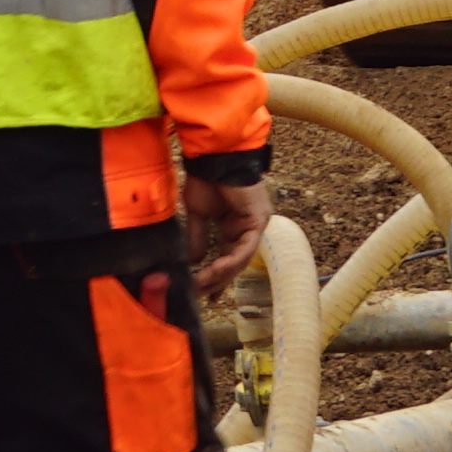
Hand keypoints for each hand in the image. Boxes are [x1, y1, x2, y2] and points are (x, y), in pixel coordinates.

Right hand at [185, 177, 273, 299]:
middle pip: (234, 262)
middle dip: (216, 280)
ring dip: (221, 274)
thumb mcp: (198, 214)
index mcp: (234, 226)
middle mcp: (246, 228)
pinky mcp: (258, 221)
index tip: (204, 293)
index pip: (227, 257)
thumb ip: (197, 237)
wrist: (213, 158)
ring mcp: (255, 225)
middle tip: (200, 294)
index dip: (216, 276)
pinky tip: (216, 269)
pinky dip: (231, 261)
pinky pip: (245, 248)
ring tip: (203, 285)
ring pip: (240, 259)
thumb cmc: (205, 179)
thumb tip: (192, 261)